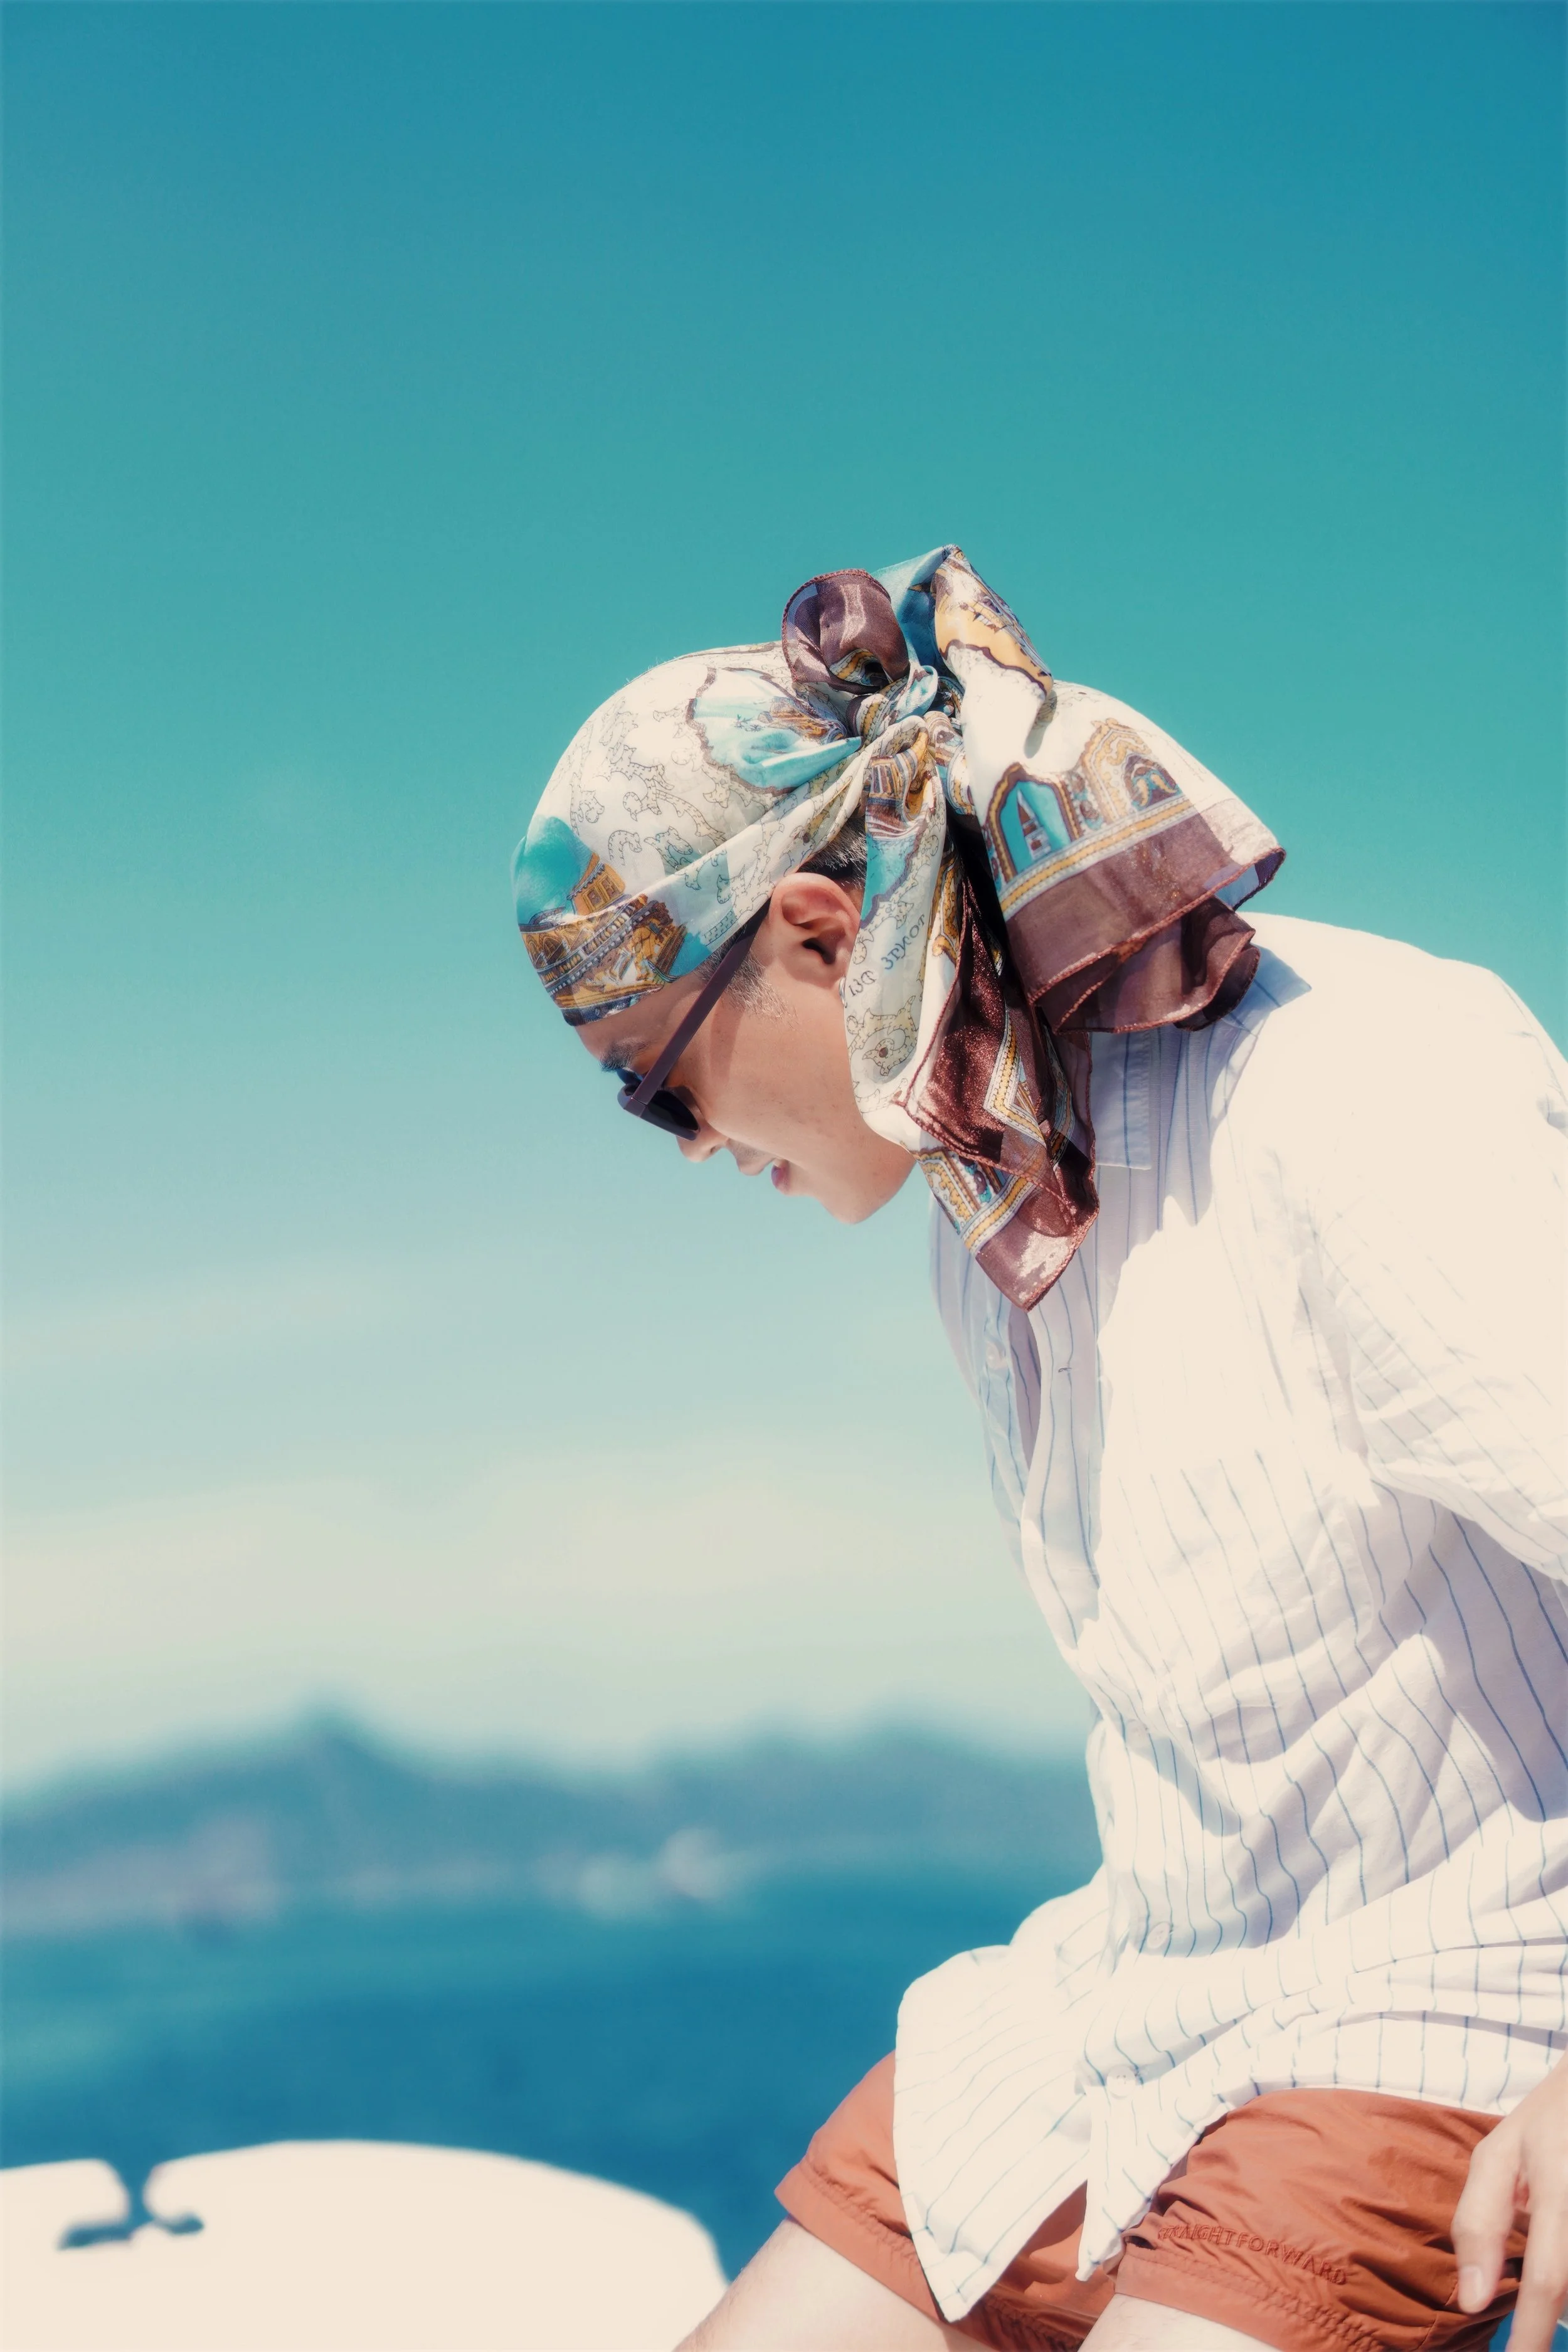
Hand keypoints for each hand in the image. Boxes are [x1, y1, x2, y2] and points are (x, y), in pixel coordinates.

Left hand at [1453, 2054, 1567, 2351]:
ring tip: (1542, 2278)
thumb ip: (1479, 2225)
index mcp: (1555, 2188)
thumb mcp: (1496, 2158)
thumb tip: (1472, 2300)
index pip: (1549, 2279)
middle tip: (1529, 2328)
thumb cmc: (1544, 2125)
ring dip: (1564, 2292)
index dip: (1535, 2336)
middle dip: (1549, 2320)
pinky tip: (1561, 2263)